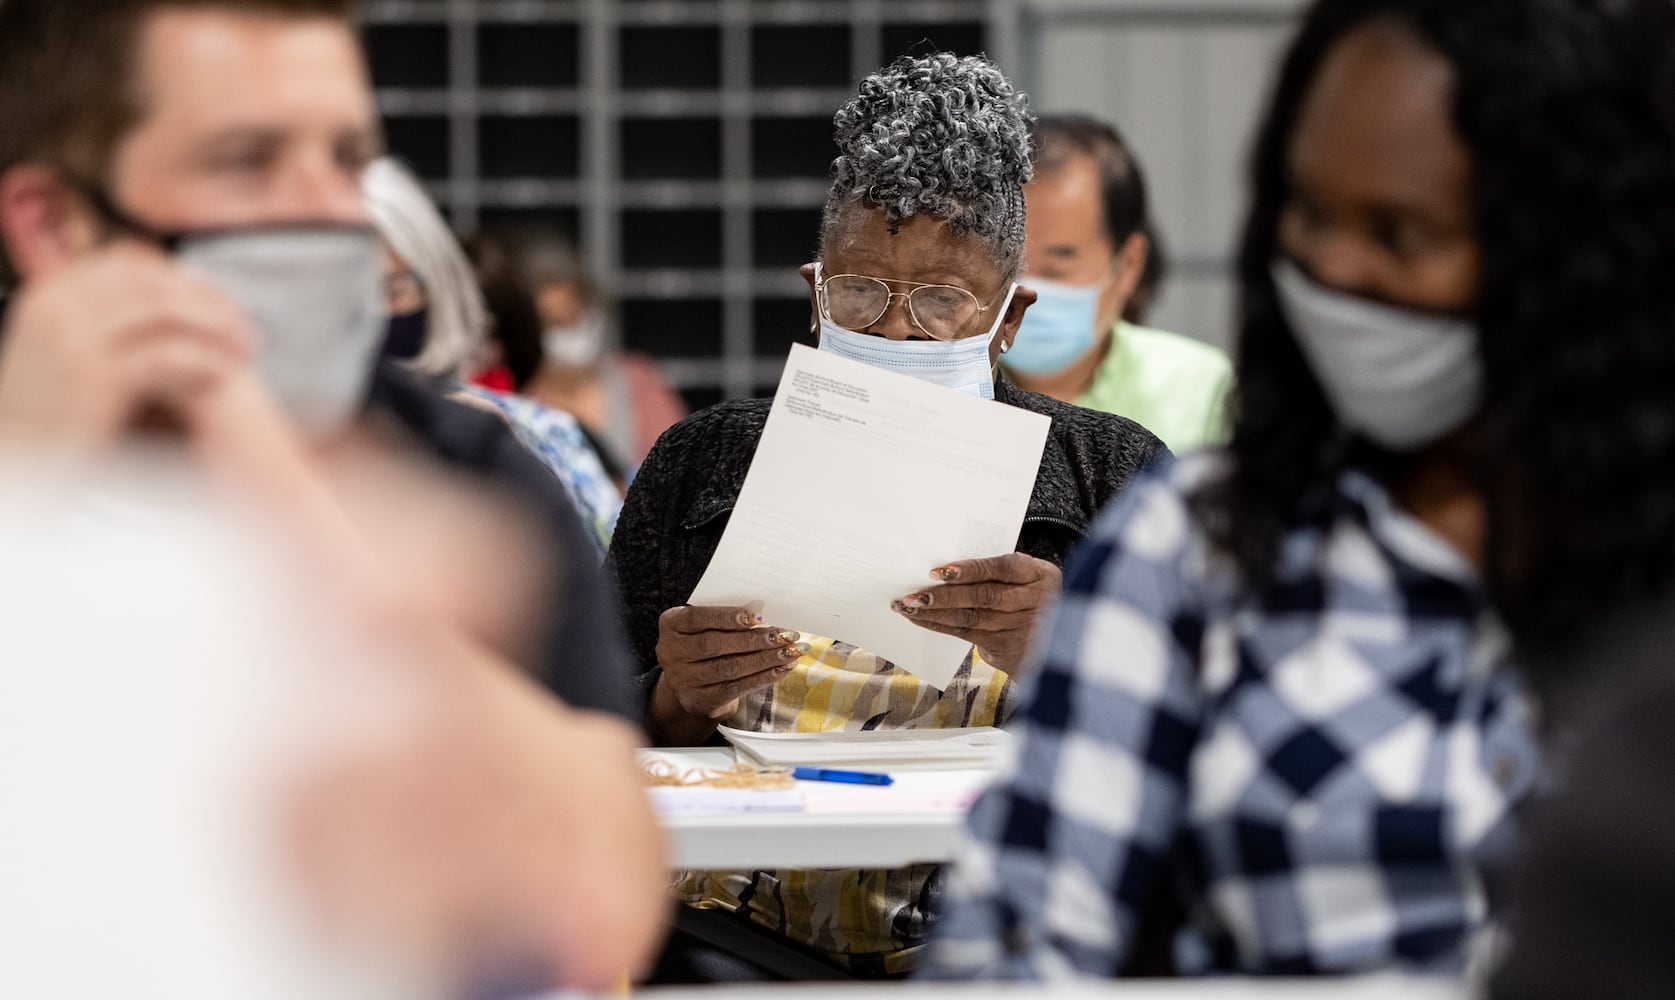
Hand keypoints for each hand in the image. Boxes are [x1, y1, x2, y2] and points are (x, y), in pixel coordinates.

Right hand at [0, 241, 253, 451]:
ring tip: (243, 351)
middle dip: (208, 302)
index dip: (182, 278)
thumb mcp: (60, 351)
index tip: (219, 300)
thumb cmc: (46, 416)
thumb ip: (100, 320)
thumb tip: (166, 300)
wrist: (12, 465)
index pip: (129, 262)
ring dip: (213, 329)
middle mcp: (57, 307)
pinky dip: (202, 362)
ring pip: (164, 313)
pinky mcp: (93, 377)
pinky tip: (224, 375)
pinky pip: (165, 356)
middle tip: (244, 327)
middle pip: (153, 283)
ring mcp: (72, 339)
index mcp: (49, 293)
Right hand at [650, 604, 807, 744]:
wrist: (691, 684)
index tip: (758, 616)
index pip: (698, 618)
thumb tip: (765, 616)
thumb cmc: (705, 644)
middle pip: (716, 644)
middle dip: (755, 639)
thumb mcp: (706, 626)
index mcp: (671, 625)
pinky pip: (735, 688)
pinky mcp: (699, 700)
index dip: (728, 617)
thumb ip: (726, 619)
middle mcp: (671, 652)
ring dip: (764, 659)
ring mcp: (683, 680)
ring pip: (729, 668)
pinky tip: (782, 669)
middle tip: (785, 635)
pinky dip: (763, 677)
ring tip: (790, 651)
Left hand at [891, 553, 1061, 672]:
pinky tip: (921, 619)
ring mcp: (1023, 629)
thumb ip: (999, 574)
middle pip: (984, 595)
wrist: (1054, 646)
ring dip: (935, 611)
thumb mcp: (1026, 581)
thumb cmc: (1028, 602)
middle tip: (914, 593)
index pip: (1003, 568)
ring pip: (971, 617)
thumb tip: (947, 570)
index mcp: (1042, 575)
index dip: (970, 569)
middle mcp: (1037, 602)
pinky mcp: (1008, 650)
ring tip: (908, 605)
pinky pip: (966, 635)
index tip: (940, 571)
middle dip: (944, 594)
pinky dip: (939, 625)